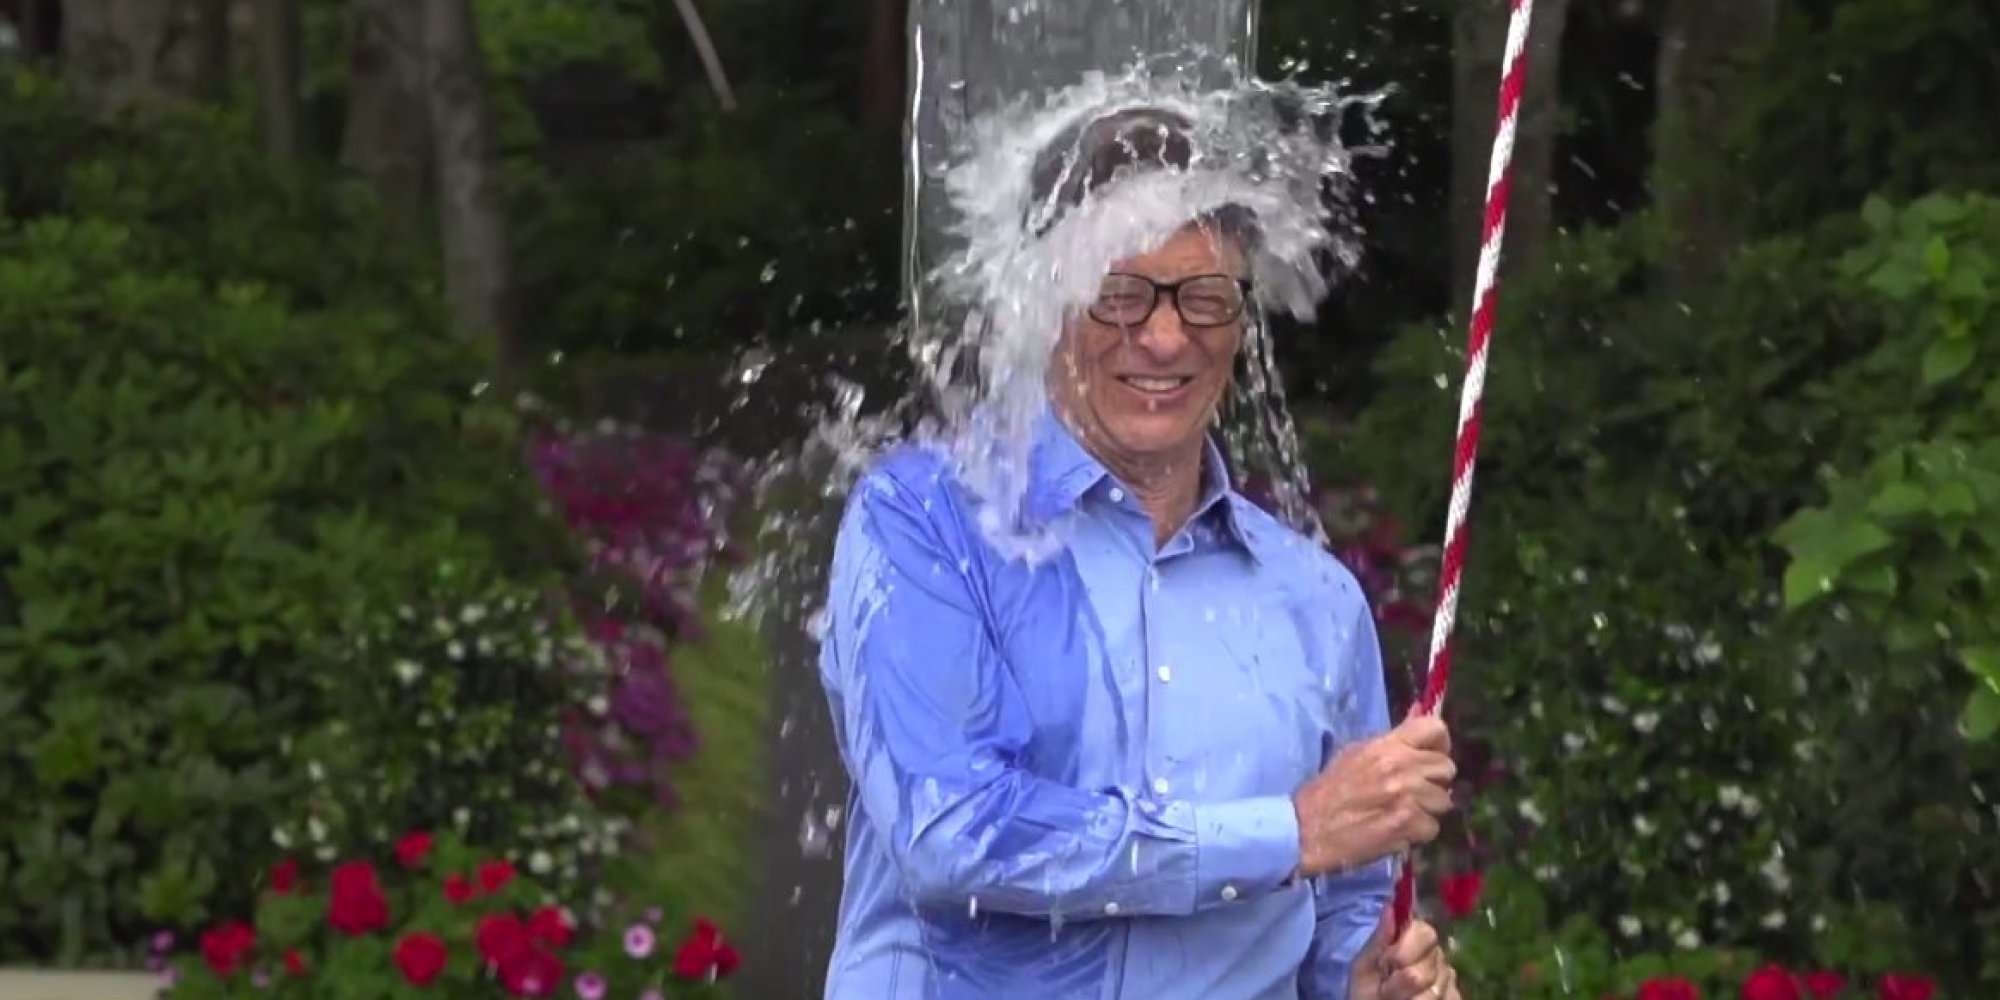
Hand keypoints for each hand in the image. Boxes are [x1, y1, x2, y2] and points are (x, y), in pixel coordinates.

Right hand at [1292, 713, 1454, 876]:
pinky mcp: (1407, 825)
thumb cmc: (1330, 789)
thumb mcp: (1357, 752)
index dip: (1440, 744)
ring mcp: (1407, 796)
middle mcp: (1401, 767)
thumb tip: (1421, 710)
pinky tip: (1397, 830)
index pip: (1435, 728)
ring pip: (1443, 801)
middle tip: (1413, 792)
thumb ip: (1394, 738)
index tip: (1430, 756)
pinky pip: (1432, 828)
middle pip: (1446, 768)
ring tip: (1402, 813)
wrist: (1307, 827)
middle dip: (1434, 782)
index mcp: (1388, 746)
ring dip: (1427, 810)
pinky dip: (1417, 833)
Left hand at [1351, 915, 1461, 999]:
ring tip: (1396, 999)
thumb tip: (1390, 905)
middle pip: (1427, 969)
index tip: (1388, 963)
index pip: (1425, 932)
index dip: (1404, 951)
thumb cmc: (1366, 989)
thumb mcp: (1365, 965)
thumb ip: (1380, 940)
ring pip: (1435, 992)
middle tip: (1385, 988)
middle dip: (1402, 982)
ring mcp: (1449, 980)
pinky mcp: (1455, 997)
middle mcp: (1437, 956)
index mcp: (1415, 939)